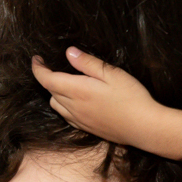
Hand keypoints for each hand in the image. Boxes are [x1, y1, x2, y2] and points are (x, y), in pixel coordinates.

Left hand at [31, 48, 156, 145]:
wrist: (143, 127)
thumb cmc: (131, 97)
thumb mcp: (112, 73)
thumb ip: (88, 63)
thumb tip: (69, 53)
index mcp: (77, 90)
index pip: (46, 79)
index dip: (38, 68)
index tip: (37, 59)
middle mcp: (73, 107)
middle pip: (50, 92)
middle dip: (48, 78)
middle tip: (54, 66)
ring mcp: (79, 120)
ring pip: (57, 106)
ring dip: (55, 93)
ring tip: (65, 83)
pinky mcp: (87, 128)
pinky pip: (67, 116)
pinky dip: (64, 106)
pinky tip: (76, 102)